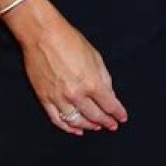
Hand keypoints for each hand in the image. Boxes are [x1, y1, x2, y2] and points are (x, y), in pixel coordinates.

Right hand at [14, 3, 128, 135]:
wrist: (43, 35)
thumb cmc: (69, 40)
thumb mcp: (95, 56)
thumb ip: (104, 77)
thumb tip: (109, 94)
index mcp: (91, 82)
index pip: (109, 105)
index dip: (118, 113)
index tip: (122, 117)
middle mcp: (76, 94)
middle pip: (95, 116)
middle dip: (106, 122)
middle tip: (112, 125)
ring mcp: (59, 99)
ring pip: (77, 122)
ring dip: (89, 126)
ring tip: (96, 127)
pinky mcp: (45, 99)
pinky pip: (58, 120)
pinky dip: (68, 128)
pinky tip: (76, 130)